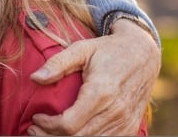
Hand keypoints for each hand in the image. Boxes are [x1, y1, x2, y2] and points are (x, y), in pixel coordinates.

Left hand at [27, 19, 157, 135]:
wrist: (143, 54)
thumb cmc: (109, 50)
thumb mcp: (81, 49)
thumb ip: (57, 63)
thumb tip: (34, 78)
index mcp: (101, 92)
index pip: (68, 124)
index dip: (48, 125)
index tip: (35, 117)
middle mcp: (115, 111)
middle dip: (51, 136)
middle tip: (34, 129)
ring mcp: (125, 122)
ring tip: (48, 132)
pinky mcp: (130, 127)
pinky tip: (71, 133)